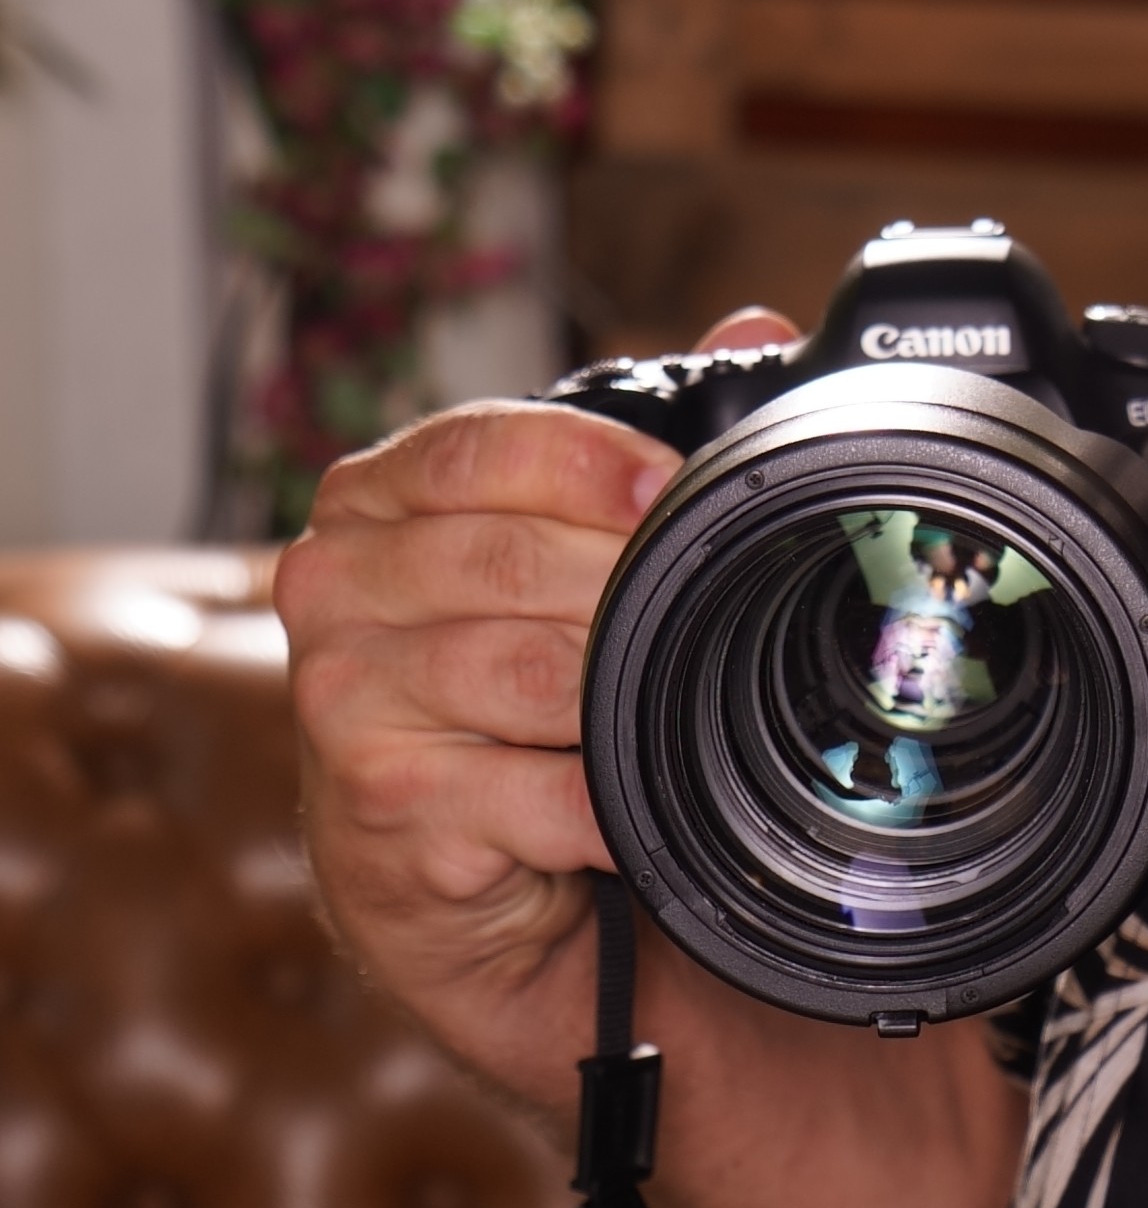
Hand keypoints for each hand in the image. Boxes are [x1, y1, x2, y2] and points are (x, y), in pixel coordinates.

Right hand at [278, 314, 793, 1105]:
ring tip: (660, 713)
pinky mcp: (377, 807)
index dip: (597, 464)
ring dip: (621, 701)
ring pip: (529, 673)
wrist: (451, 879)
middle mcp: (332, 587)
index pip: (481, 447)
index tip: (675, 493)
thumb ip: (640, 450)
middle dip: (627, 595)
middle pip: (512, 559)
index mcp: (372, 501)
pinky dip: (603, 806)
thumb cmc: (509, 701)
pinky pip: (530, 791)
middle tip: (691, 628)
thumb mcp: (557, 562)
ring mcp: (340, 700)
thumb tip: (754, 328)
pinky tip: (626, 807)